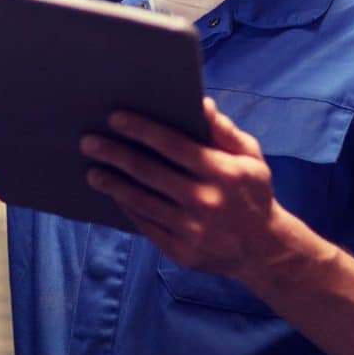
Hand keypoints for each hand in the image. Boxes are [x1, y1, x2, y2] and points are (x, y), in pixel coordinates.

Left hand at [81, 97, 286, 281]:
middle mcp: (205, 201)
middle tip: (89, 142)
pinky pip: (146, 225)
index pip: (173, 145)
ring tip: (92, 172)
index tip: (114, 118)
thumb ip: (224, 130)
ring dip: (112, 184)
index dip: (141, 130)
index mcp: (222, 172)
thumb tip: (200, 103)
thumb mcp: (250, 157)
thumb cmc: (253, 192)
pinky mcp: (181, 251)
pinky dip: (127, 208)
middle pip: (148, 172)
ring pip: (141, 201)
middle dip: (114, 154)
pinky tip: (115, 195)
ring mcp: (191, 230)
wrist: (264, 250)